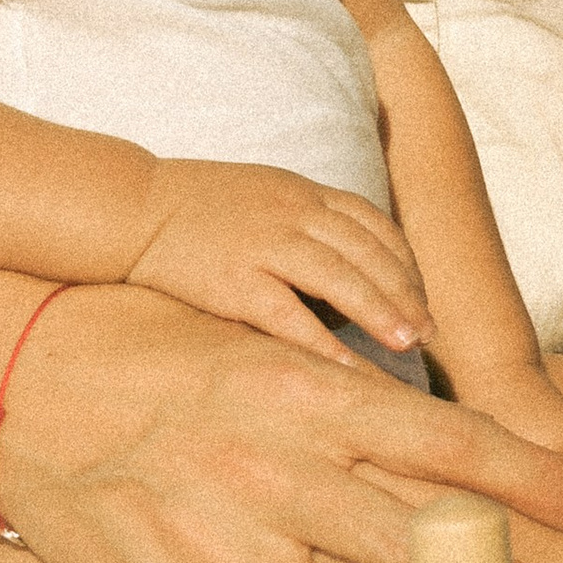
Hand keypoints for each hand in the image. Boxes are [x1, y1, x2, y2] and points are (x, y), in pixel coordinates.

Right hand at [0, 284, 562, 562]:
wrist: (11, 369)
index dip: (535, 482)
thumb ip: (347, 391)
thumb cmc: (150, 340)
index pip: (447, 440)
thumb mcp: (258, 339)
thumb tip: (445, 431)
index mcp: (301, 390)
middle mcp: (269, 467)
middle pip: (418, 547)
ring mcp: (215, 541)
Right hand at [127, 159, 432, 367]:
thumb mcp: (265, 196)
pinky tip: (349, 369)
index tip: (423, 297)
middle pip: (369, 252)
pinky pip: (289, 314)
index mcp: (303, 192)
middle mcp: (292, 213)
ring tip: (409, 345)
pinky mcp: (233, 279)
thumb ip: (308, 222)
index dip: (405, 262)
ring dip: (382, 312)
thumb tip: (354, 265)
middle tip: (430, 332)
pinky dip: (324, 342)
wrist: (131, 208)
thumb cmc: (199, 211)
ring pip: (341, 277)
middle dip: (406, 292)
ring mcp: (264, 244)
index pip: (374, 224)